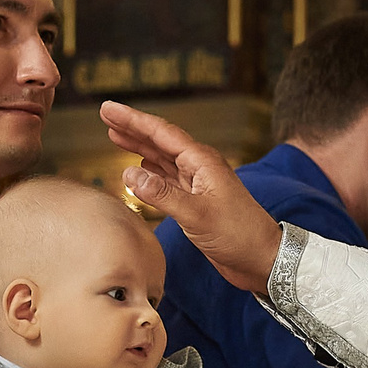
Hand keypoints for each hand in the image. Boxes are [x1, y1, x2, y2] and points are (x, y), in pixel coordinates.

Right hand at [100, 102, 283, 293]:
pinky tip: (139, 168)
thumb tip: (129, 173)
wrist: (262, 259)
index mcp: (202, 162)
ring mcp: (198, 185)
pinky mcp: (196, 202)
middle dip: (132, 128)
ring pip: (162, 159)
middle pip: (160, 141)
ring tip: (116, 137)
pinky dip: (150, 172)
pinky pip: (168, 180)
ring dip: (139, 148)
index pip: (161, 133)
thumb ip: (162, 195)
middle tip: (105, 115)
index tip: (108, 108)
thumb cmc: (238, 236)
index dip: (133, 120)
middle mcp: (199, 168)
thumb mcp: (197, 215)